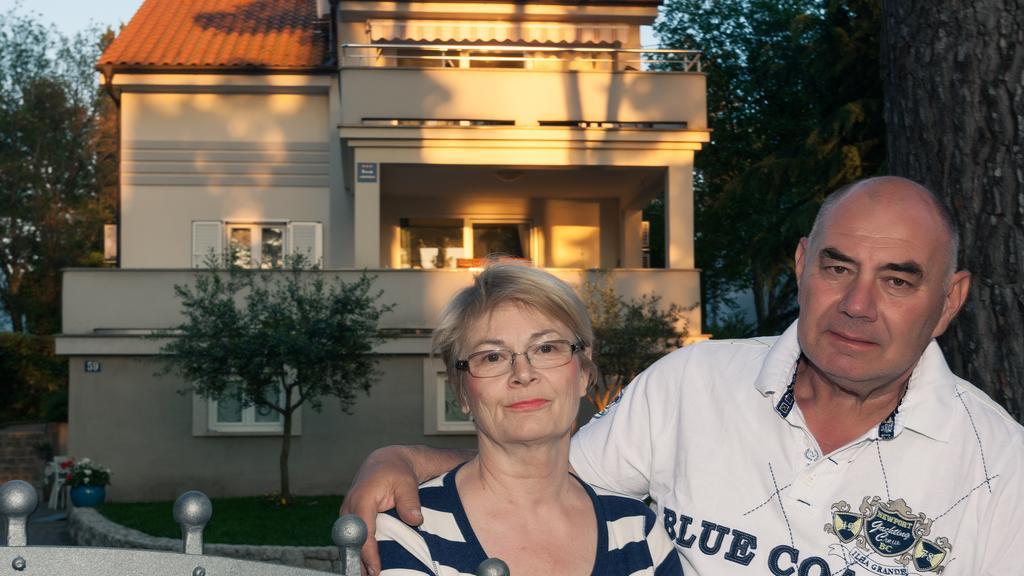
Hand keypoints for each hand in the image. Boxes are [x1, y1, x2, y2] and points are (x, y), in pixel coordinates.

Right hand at [341, 446, 424, 575]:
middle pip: (351, 543)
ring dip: (356, 562)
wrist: (385, 462)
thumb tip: (415, 520)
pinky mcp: (350, 519)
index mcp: (362, 499)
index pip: (363, 532)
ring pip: (348, 544)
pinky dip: (357, 554)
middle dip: (358, 564)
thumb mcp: (407, 482)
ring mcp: (347, 514)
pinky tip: (365, 569)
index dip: (368, 553)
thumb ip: (410, 501)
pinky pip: (351, 540)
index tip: (376, 570)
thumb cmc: (396, 471)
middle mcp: (350, 508)